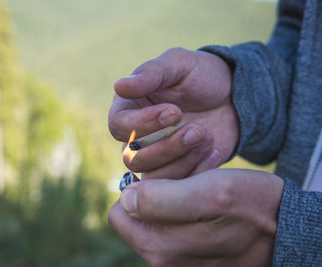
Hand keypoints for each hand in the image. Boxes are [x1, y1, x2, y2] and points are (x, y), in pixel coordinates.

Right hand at [108, 47, 238, 178]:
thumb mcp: (179, 65)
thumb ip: (151, 74)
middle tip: (197, 129)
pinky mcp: (178, 173)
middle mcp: (136, 138)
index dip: (142, 123)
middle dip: (167, 146)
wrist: (233, 96)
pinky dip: (197, 171)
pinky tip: (214, 150)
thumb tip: (119, 86)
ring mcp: (157, 159)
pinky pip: (178, 187)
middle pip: (133, 157)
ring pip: (153, 177)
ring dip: (182, 160)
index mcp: (129, 109)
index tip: (174, 112)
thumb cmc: (201, 75)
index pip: (119, 126)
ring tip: (207, 137)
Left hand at [108, 169, 283, 266]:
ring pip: (157, 220)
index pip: (120, 211)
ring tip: (203, 191)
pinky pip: (174, 229)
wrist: (288, 231)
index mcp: (159, 246)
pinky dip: (185, 212)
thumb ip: (160, 200)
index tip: (170, 180)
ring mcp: (176, 262)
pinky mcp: (190, 259)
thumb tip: (126, 200)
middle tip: (190, 182)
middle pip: (137, 216)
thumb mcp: (209, 192)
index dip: (140, 189)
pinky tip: (208, 205)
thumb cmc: (252, 205)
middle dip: (157, 194)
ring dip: (174, 200)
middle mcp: (162, 261)